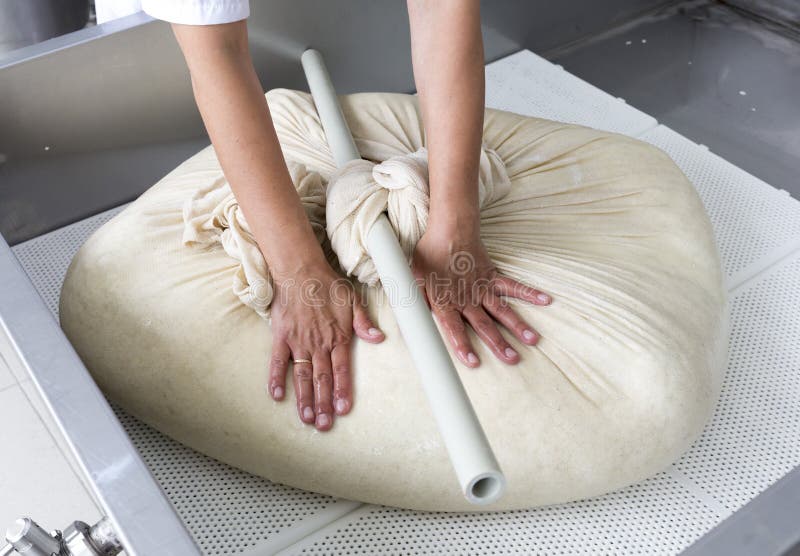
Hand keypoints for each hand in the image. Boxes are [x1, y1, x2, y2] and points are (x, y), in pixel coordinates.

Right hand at [267, 262, 383, 430]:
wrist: (300, 270)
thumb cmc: (328, 285)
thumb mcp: (353, 301)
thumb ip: (364, 322)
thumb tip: (379, 338)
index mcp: (337, 337)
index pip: (341, 369)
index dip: (342, 390)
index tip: (343, 409)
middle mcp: (318, 343)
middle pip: (322, 379)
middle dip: (323, 404)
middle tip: (324, 425)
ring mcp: (298, 341)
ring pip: (302, 375)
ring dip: (304, 398)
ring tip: (306, 418)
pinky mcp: (281, 336)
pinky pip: (277, 361)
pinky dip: (276, 378)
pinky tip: (277, 395)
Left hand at [412, 224, 550, 366]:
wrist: (448, 230)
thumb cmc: (428, 256)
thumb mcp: (412, 281)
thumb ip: (412, 306)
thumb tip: (406, 326)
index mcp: (446, 301)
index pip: (454, 328)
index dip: (463, 345)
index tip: (473, 362)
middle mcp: (467, 298)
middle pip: (484, 324)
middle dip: (498, 343)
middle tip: (513, 360)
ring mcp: (482, 287)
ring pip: (502, 309)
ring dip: (517, 325)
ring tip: (532, 340)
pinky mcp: (493, 276)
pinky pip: (513, 286)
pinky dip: (529, 293)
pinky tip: (545, 300)